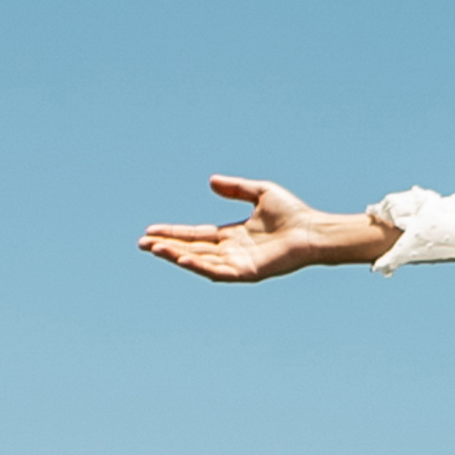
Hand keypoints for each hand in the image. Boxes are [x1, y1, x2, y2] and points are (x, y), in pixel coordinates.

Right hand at [138, 176, 400, 282]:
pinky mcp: (247, 273)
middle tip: (141, 243)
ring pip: (200, 262)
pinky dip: (199, 266)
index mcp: (231, 235)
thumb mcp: (260, 192)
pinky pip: (218, 272)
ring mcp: (238, 264)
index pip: (195, 235)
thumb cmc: (293, 214)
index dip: (173, 232)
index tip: (150, 229)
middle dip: (166, 247)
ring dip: (176, 256)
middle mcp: (231, 251)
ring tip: (155, 250)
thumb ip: (235, 188)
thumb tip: (210, 181)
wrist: (313, 230)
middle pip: (192, 249)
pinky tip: (183, 259)